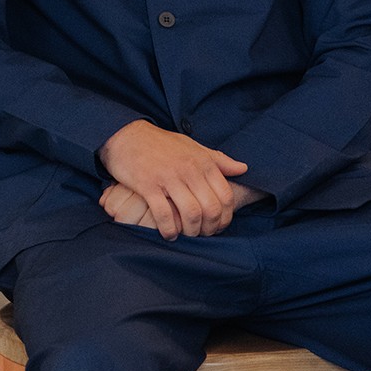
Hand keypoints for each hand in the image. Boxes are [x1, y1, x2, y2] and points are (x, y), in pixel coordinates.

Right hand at [97, 122, 249, 240]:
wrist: (127, 135)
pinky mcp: (148, 185)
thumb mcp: (193, 146)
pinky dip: (169, 229)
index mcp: (203, 162)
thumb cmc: (161, 143)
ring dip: (191, 231)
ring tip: (186, 234)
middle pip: (211, 208)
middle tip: (202, 234)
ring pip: (191, 213)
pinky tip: (169, 233)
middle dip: (210, 228)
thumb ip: (218, 160)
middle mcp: (189, 170)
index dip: (225, 217)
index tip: (218, 225)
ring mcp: (168, 178)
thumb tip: (243, 168)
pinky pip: (164, 214)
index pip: (225, 196)